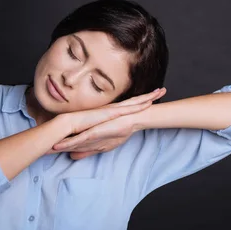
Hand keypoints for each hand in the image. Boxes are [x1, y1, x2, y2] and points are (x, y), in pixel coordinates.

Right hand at [48, 88, 166, 159]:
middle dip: (149, 96)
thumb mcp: (94, 136)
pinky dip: (138, 105)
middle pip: (135, 102)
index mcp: (110, 114)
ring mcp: (112, 110)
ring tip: (161, 92)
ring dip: (148, 97)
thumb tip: (106, 138)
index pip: (128, 108)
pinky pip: (128, 108)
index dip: (140, 103)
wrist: (68, 126)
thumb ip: (101, 136)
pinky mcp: (110, 112)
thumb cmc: (77, 131)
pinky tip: (148, 101)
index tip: (151, 99)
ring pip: (134, 102)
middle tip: (162, 90)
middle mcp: (113, 109)